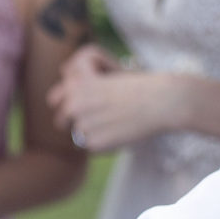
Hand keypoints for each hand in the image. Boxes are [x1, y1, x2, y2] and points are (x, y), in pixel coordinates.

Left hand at [47, 46, 173, 151]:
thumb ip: (81, 79)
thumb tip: (59, 94)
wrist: (164, 101)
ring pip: (79, 134)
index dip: (70, 99)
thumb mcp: (107, 71)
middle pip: (61, 119)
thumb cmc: (140, 84)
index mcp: (75, 84)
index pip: (55, 98)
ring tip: (118, 120)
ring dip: (94, 131)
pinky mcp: (93, 143)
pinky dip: (105, 143)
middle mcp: (73, 103)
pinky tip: (123, 131)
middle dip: (77, 118)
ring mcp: (81, 124)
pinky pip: (91, 147)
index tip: (90, 99)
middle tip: (103, 114)